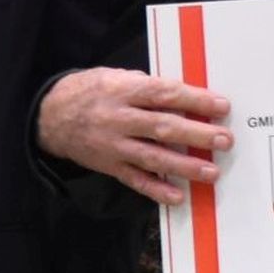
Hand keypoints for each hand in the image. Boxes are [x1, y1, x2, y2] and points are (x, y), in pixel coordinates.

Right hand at [37, 68, 231, 204]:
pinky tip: (178, 196)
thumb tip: (185, 96)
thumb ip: (147, 86)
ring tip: (212, 172)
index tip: (221, 106)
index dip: (195, 100)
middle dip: (197, 135)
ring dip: (185, 166)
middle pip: (163, 127)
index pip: (164, 94)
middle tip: (224, 140)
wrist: (49, 117)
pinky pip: (135, 180)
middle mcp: (119, 119)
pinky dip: (157, 190)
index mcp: (123, 90)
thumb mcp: (115, 76)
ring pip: (153, 157)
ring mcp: (114, 146)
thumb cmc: (90, 92)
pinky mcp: (110, 166)